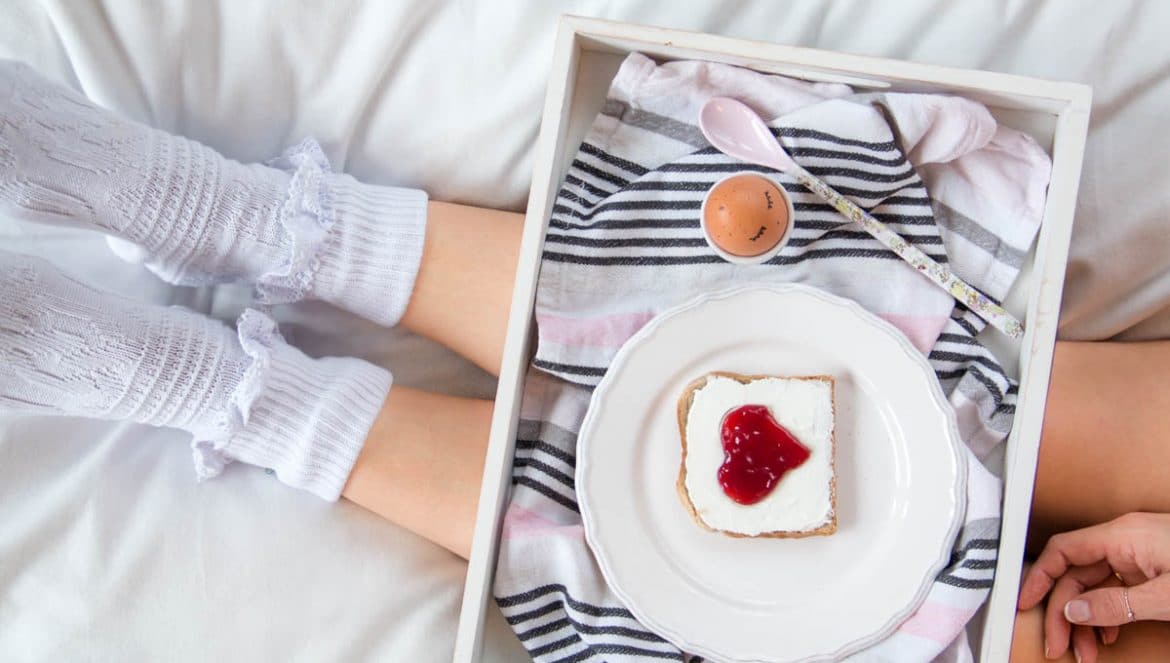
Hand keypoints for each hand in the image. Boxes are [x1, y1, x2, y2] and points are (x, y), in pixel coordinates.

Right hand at [1018, 512, 1169, 661]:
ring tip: (1086, 653)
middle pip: (1076, 576)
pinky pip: (1116, 591)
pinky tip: (1108, 637)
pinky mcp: (1151, 571)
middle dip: (1065, 614)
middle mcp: (1125, 542)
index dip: (1039, 577)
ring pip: (1094, 588)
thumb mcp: (1167, 597)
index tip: (1025, 604)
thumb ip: (1118, 604)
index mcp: (1123, 536)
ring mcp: (1139, 556)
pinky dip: (1108, 616)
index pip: (1063, 551)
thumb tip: (1076, 610)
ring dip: (1087, 622)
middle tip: (1060, 647)